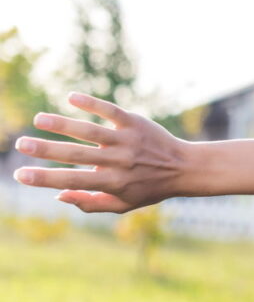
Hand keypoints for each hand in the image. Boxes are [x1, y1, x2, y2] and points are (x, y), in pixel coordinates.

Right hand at [13, 93, 188, 212]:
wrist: (184, 168)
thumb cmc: (149, 188)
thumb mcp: (123, 204)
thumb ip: (90, 204)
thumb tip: (58, 195)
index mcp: (113, 183)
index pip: (74, 181)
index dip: (46, 179)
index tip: (20, 175)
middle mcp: (120, 162)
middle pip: (78, 155)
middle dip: (46, 150)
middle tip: (21, 144)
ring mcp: (127, 141)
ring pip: (91, 131)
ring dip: (63, 124)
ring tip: (39, 120)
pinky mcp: (136, 123)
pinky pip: (111, 111)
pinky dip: (92, 104)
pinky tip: (71, 97)